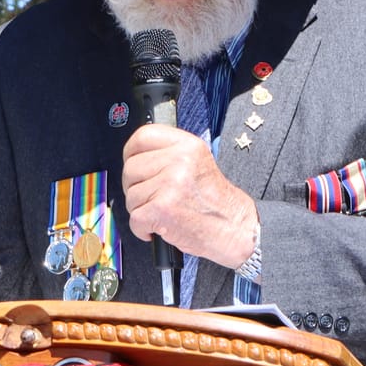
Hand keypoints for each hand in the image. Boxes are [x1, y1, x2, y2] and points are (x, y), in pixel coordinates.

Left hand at [120, 123, 257, 266]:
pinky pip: (134, 219)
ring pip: (131, 196)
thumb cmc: (214, 201)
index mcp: (188, 146)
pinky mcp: (162, 209)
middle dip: (136, 188)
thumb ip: (169, 155)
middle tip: (155, 198)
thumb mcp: (197, 163)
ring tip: (165, 213)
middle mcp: (180, 161)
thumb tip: (135, 157)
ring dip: (142, 210)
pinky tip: (161, 227)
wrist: (234, 228)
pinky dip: (143, 229)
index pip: (143, 136)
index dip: (131, 154)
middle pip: (130, 169)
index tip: (136, 167)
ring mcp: (170, 184)